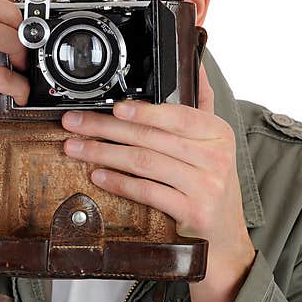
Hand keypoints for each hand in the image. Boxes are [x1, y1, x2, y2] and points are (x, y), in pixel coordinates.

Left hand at [60, 65, 255, 301]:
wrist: (225, 234)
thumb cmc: (211, 181)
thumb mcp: (213, 142)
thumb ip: (201, 105)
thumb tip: (195, 66)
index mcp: (218, 133)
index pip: (177, 115)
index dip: (144, 110)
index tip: (113, 107)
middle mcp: (215, 157)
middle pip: (152, 138)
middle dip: (107, 129)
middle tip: (76, 124)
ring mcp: (205, 185)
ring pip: (145, 162)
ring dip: (104, 154)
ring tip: (77, 148)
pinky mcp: (192, 211)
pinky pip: (148, 191)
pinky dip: (119, 182)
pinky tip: (98, 176)